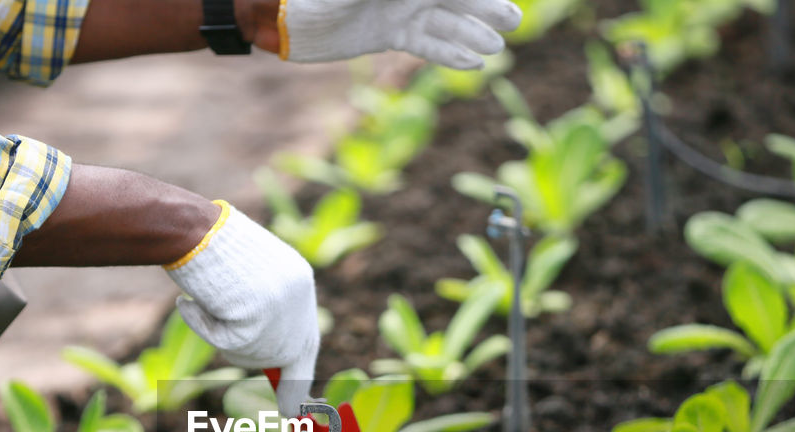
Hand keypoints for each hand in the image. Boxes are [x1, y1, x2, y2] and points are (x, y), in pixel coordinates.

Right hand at [164, 201, 318, 415]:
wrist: (192, 229)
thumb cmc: (207, 243)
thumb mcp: (247, 271)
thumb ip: (261, 304)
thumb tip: (262, 348)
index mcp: (300, 279)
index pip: (307, 333)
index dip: (300, 364)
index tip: (300, 392)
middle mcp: (300, 297)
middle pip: (295, 356)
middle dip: (292, 389)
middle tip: (291, 415)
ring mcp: (280, 311)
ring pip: (254, 353)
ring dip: (226, 339)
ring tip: (207, 305)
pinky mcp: (258, 322)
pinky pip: (229, 346)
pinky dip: (206, 329)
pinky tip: (192, 304)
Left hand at [279, 0, 521, 68]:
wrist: (280, 16)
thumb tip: (429, 2)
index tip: (500, 2)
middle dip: (483, 7)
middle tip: (513, 21)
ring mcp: (399, 9)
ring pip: (444, 22)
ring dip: (470, 34)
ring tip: (497, 48)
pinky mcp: (389, 33)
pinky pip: (426, 43)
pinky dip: (447, 53)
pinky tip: (471, 62)